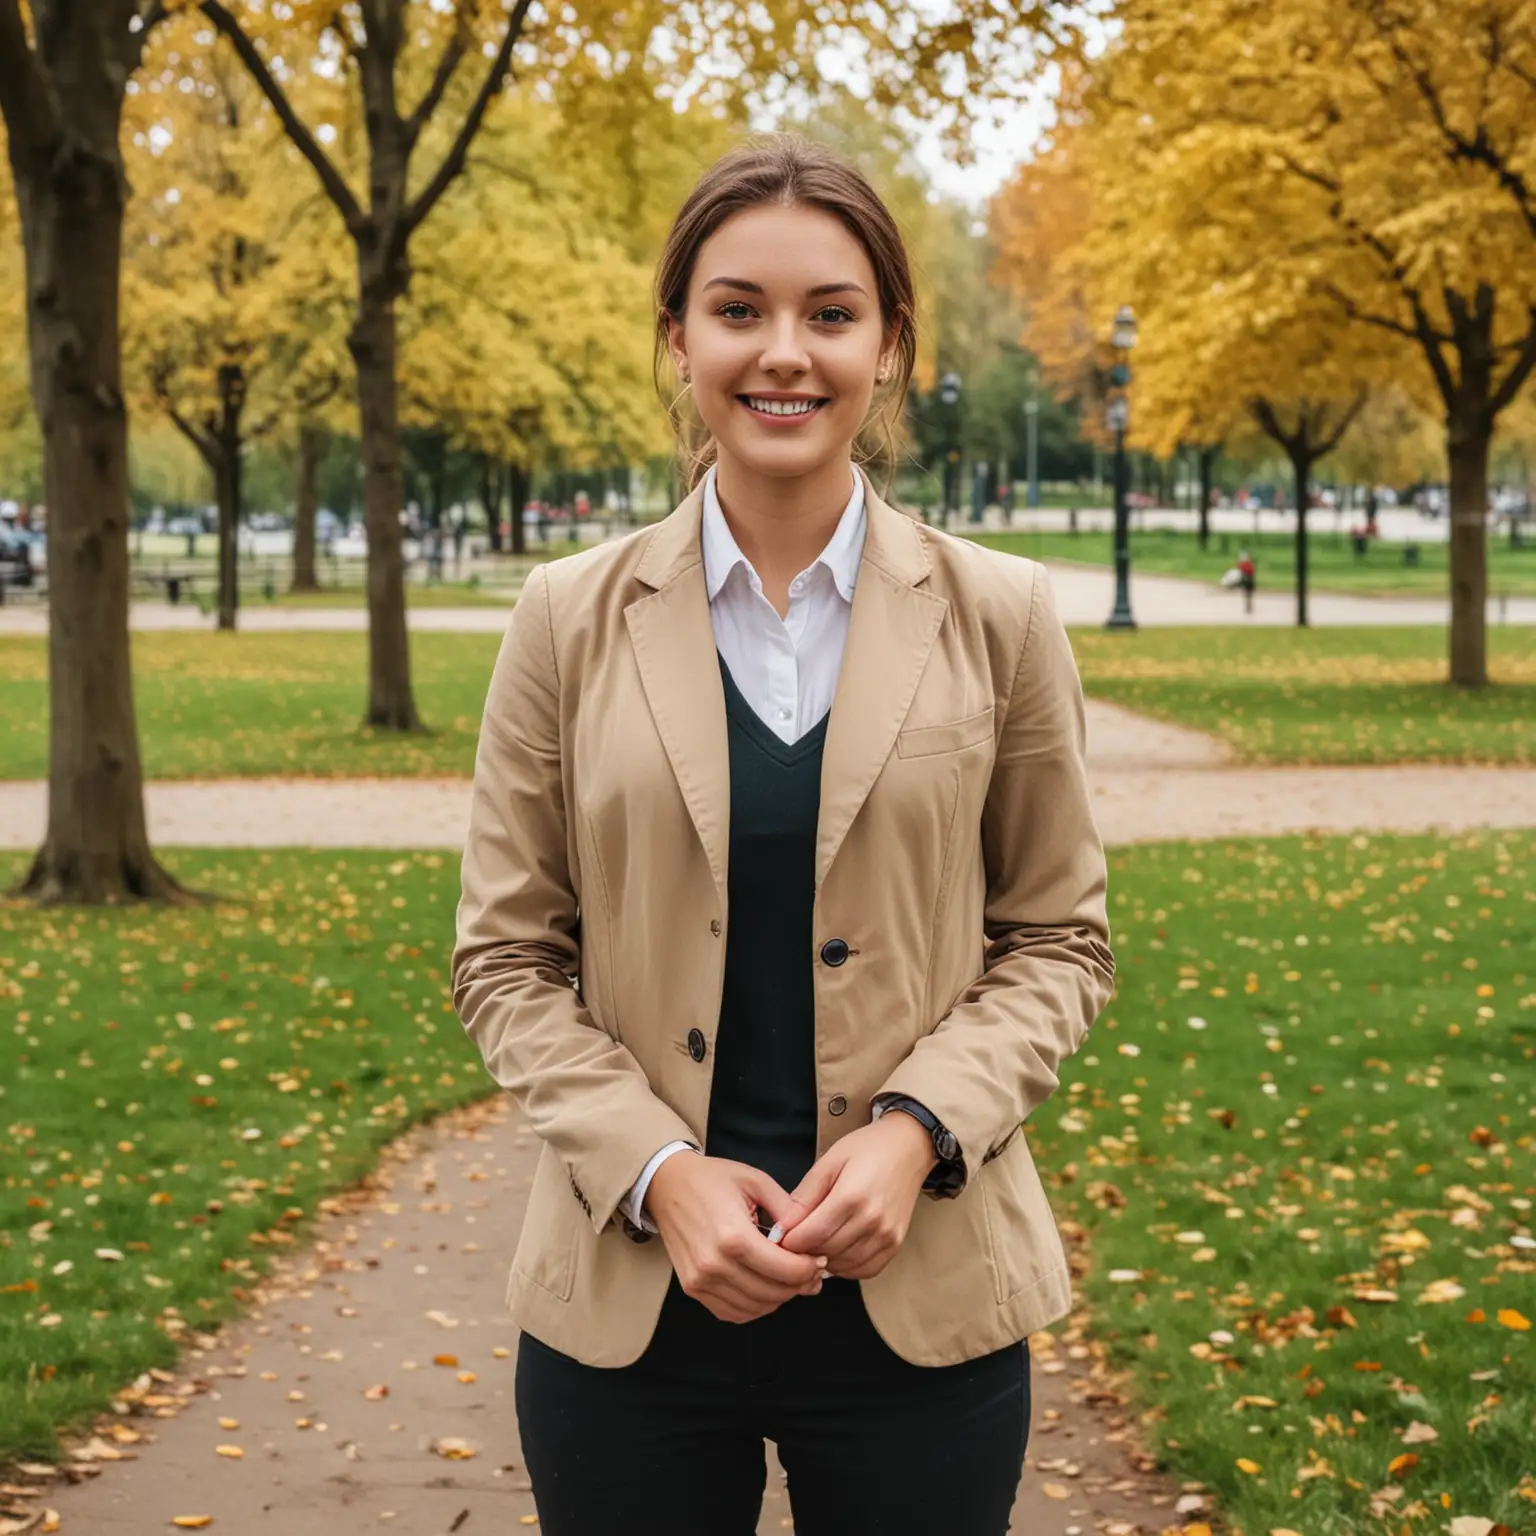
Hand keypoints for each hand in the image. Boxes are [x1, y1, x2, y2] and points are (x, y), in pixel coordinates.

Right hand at [646, 1153, 826, 1323]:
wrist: (667, 1184)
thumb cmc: (711, 1179)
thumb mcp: (755, 1181)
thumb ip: (787, 1209)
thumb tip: (811, 1235)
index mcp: (734, 1236)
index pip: (785, 1271)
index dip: (810, 1269)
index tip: (818, 1260)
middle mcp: (715, 1264)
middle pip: (773, 1293)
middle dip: (800, 1285)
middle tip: (811, 1272)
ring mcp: (701, 1280)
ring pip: (756, 1308)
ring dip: (779, 1298)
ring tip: (789, 1279)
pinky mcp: (693, 1288)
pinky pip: (732, 1313)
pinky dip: (754, 1306)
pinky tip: (764, 1287)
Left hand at [774, 1113, 933, 1279]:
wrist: (909, 1148)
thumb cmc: (867, 1149)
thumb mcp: (829, 1161)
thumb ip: (804, 1197)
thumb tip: (782, 1228)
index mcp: (851, 1196)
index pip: (811, 1235)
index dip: (790, 1241)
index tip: (780, 1236)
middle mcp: (872, 1220)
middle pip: (825, 1252)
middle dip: (804, 1251)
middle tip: (795, 1240)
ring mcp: (886, 1235)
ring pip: (843, 1265)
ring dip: (824, 1260)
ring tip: (816, 1243)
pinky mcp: (895, 1244)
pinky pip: (865, 1270)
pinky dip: (846, 1267)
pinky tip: (837, 1251)